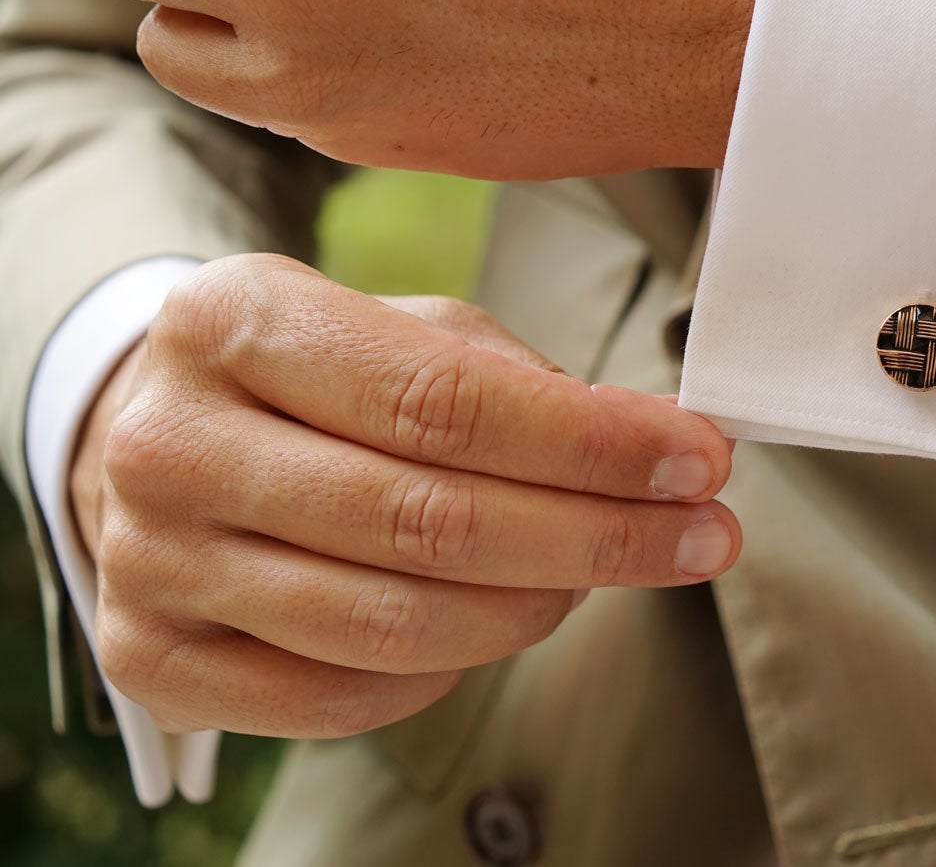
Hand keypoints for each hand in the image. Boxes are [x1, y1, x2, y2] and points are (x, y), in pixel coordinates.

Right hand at [68, 254, 737, 737]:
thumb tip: (648, 448)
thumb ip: (513, 377)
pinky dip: (452, 669)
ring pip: (395, 622)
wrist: (154, 434)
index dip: (592, 443)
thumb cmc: (310, 375)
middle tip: (703, 533)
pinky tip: (506, 618)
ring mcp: (150, 562)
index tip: (699, 460)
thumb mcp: (399, 324)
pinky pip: (347, 696)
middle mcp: (171, 443)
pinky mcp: (154, 660)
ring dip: (541, 606)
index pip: (443, 401)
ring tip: (612, 572)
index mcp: (233, 321)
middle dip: (599, 535)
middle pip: (428, 520)